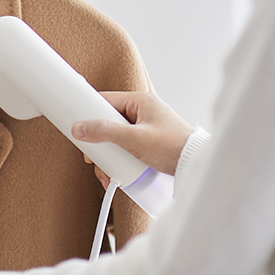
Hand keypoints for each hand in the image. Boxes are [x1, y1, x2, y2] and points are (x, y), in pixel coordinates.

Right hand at [72, 90, 192, 188]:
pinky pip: (127, 147)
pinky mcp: (149, 143)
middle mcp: (143, 112)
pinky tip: (117, 174)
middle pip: (109, 122)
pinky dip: (120, 160)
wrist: (196, 166)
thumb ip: (106, 132)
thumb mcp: (134, 139)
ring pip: (117, 138)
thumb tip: (81, 128)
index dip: (90, 114)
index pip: (106, 100)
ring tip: (107, 172)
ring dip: (109, 156)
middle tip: (93, 158)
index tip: (79, 127)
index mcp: (140, 102)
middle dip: (100, 144)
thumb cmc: (173, 147)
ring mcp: (146, 128)